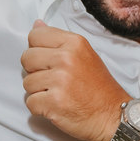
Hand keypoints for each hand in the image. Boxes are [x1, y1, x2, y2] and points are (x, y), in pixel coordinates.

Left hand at [21, 20, 127, 140]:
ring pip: (26, 82)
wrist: (113, 116)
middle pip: (26, 57)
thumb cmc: (98, 87)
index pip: (35, 36)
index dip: (37, 50)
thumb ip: (58, 40)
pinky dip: (40, 108)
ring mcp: (60, 80)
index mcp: (74, 43)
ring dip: (38, 91)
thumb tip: (37, 24)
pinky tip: (56, 107)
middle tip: (53, 80)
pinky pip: (30, 102)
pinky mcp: (54, 102)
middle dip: (35, 71)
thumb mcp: (84, 55)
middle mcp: (66, 58)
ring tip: (58, 94)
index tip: (49, 61)